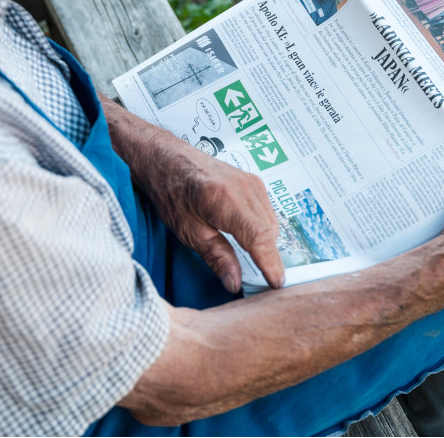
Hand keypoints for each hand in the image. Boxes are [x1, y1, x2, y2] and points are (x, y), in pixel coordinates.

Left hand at [101, 100, 283, 291]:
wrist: (166, 158)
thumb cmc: (170, 192)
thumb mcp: (187, 230)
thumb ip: (215, 256)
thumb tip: (235, 283)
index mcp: (224, 199)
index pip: (258, 236)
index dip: (271, 263)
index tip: (276, 284)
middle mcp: (243, 187)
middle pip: (269, 232)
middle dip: (269, 258)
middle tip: (262, 283)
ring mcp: (251, 182)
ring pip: (271, 223)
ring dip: (266, 244)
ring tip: (255, 263)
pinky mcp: (253, 181)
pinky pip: (267, 212)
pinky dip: (263, 229)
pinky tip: (250, 239)